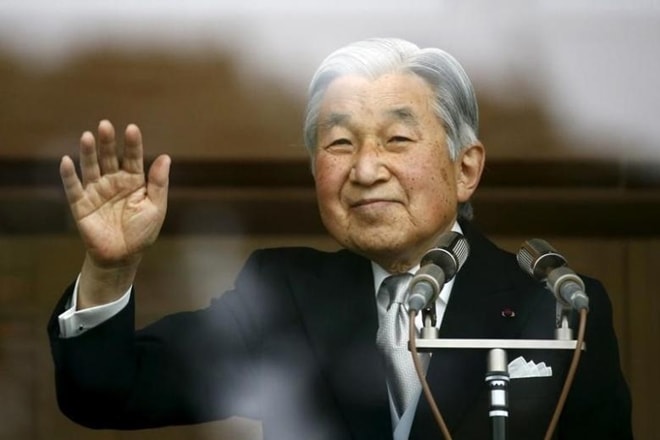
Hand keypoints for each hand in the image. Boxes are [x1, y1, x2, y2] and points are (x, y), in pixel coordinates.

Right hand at [60, 120, 170, 268]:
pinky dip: (69, 175)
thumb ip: (159, 183)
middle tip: (105, 125)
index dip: (133, 144)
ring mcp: (96, 191)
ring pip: (91, 167)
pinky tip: (66, 161)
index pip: (133, 158)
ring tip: (88, 136)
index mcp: (134, 181)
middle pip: (110, 157)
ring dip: (88, 152)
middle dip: (108, 142)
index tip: (132, 129)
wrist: (123, 257)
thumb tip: (166, 157)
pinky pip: (73, 188)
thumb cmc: (142, 232)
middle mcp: (114, 182)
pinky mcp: (81, 205)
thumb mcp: (156, 208)